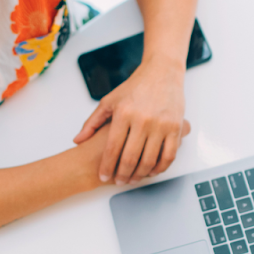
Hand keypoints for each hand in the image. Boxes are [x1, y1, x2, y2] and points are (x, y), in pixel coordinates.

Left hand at [73, 59, 186, 183]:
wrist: (162, 72)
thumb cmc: (136, 86)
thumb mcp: (109, 101)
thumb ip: (92, 122)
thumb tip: (78, 140)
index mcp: (123, 113)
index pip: (112, 148)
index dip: (107, 166)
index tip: (103, 176)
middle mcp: (142, 119)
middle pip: (130, 157)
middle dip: (122, 174)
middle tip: (118, 181)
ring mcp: (160, 124)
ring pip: (149, 159)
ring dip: (140, 174)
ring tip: (133, 179)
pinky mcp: (175, 127)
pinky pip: (169, 154)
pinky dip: (160, 167)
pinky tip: (152, 170)